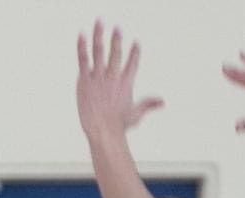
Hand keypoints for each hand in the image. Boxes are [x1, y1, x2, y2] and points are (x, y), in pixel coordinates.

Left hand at [76, 21, 163, 140]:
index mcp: (126, 82)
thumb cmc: (119, 125)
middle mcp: (113, 76)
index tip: (136, 42)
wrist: (103, 130)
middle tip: (118, 27)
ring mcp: (99, 76)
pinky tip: (82, 34)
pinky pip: (83, 58)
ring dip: (100, 34)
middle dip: (117, 38)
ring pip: (99, 50)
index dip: (135, 52)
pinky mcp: (85, 80)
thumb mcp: (136, 114)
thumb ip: (149, 104)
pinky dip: (82, 45)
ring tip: (100, 21)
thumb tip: (163, 102)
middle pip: (116, 52)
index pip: (132, 63)